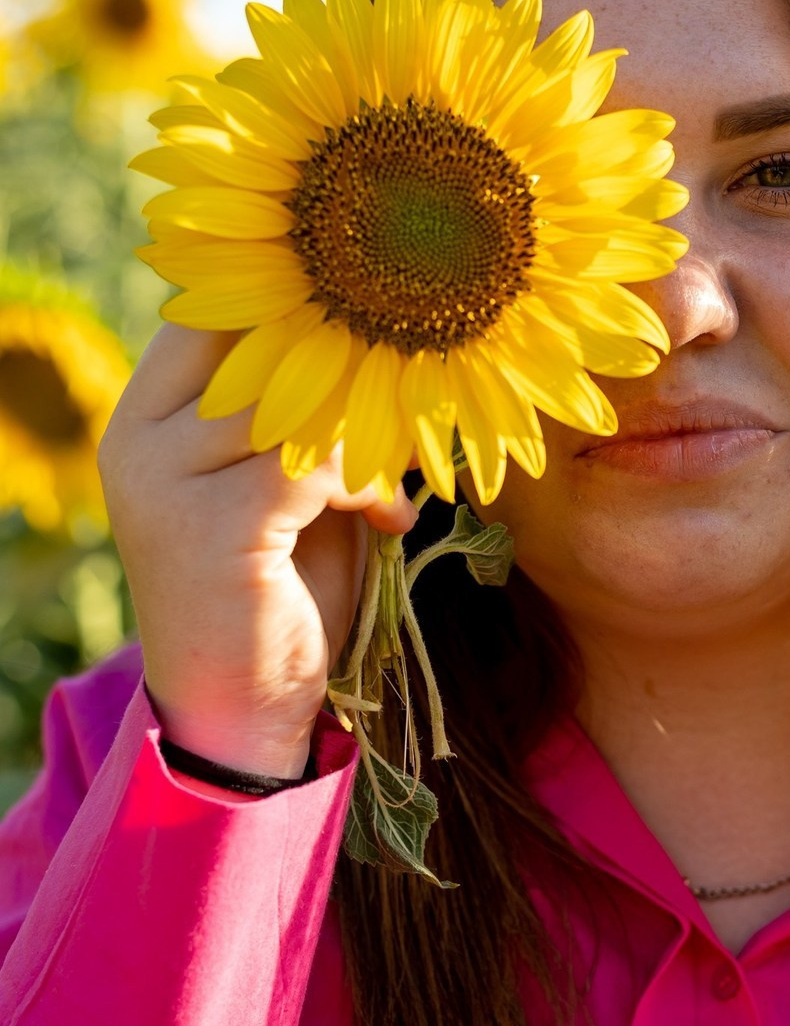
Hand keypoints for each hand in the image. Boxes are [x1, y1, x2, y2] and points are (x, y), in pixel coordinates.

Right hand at [99, 323, 417, 777]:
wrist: (243, 710)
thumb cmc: (279, 590)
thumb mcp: (288, 486)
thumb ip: (305, 417)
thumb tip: (380, 339)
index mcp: (147, 417)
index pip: (215, 316)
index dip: (302, 315)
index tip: (379, 340)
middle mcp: (139, 439)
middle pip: (257, 345)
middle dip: (353, 368)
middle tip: (414, 397)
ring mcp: (165, 482)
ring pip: (295, 401)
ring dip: (372, 431)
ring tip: (406, 466)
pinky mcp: (214, 527)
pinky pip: (316, 463)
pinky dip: (371, 485)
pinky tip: (391, 519)